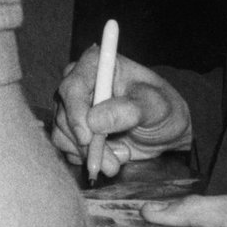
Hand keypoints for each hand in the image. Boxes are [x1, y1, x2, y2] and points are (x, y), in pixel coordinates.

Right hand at [52, 51, 191, 176]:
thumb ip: (128, 111)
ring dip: (89, 154)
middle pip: (64, 114)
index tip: (87, 138)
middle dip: (86, 143)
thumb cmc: (162, 109)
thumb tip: (94, 121)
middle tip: (113, 162)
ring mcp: (73, 106)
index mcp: (99, 65)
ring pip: (62, 134)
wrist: (164, 130)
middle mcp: (80, 82)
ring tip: (122, 156)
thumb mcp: (155, 107)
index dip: (76, 112)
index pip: (74, 86)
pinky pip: (66, 147)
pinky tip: (112, 156)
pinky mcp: (72, 128)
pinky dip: (86, 158)